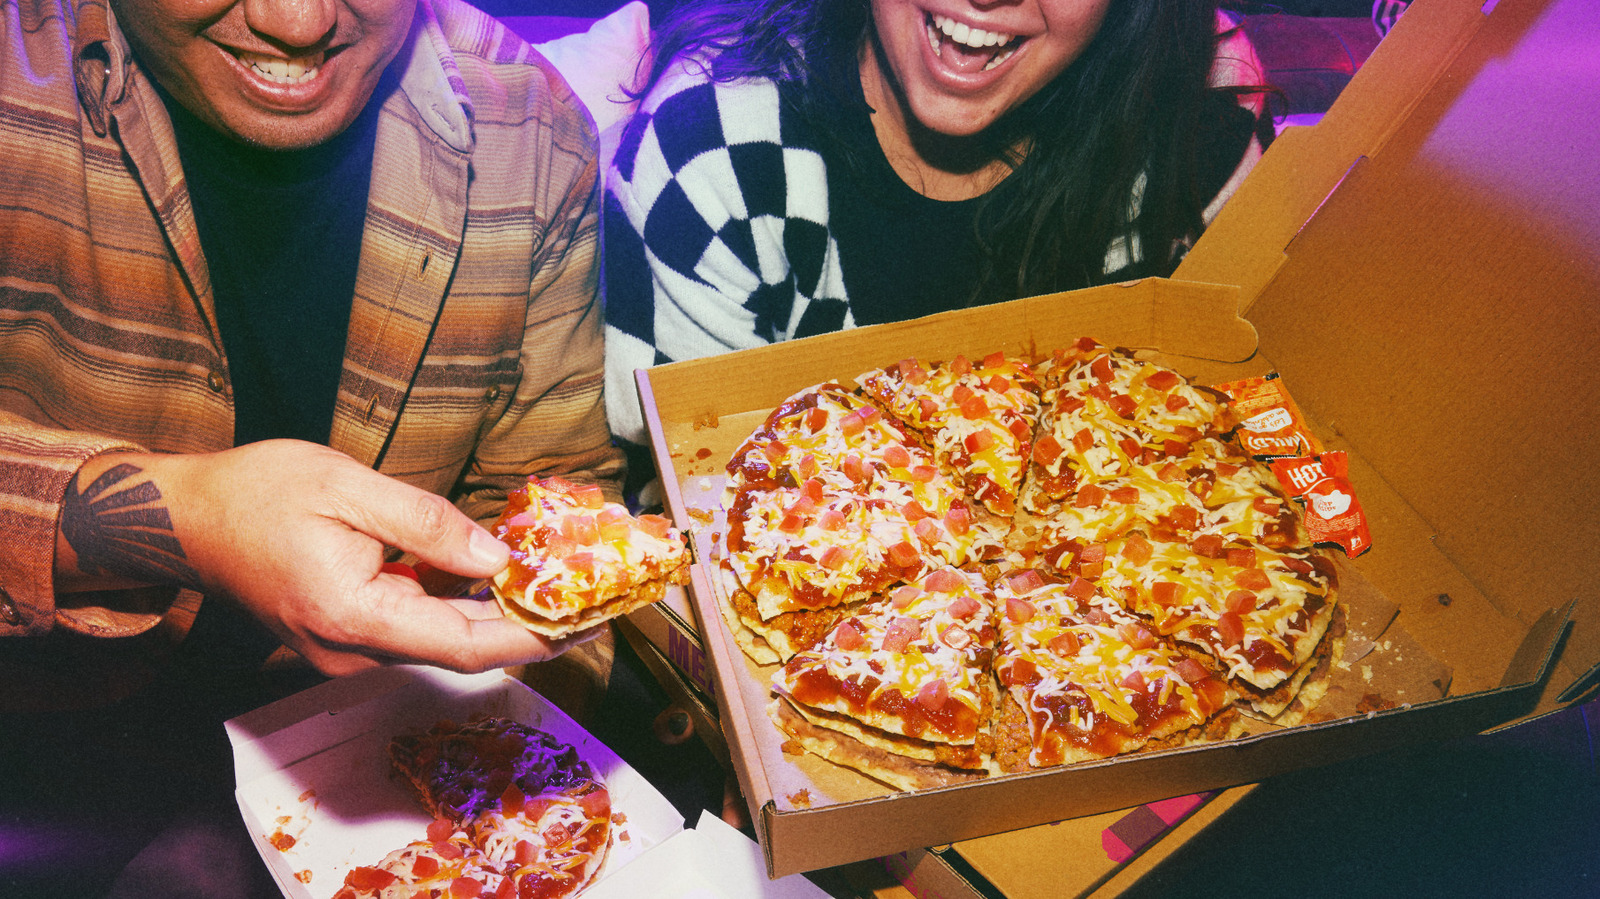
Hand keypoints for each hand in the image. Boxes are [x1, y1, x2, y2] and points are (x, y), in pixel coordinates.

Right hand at [59, 440, 594, 676]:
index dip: (534, 638)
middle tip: (590, 602)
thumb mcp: (349, 487)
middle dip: (528, 626)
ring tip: (553, 581)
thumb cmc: (258, 493)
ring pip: (440, 639)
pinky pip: (415, 628)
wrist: (184, 519)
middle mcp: (351, 652)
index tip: (588, 623)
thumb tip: (499, 560)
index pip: (467, 645)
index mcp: (354, 617)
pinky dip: (457, 607)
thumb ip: (427, 526)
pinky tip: (490, 578)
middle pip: (461, 649)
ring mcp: (345, 652)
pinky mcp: (343, 639)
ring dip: (495, 615)